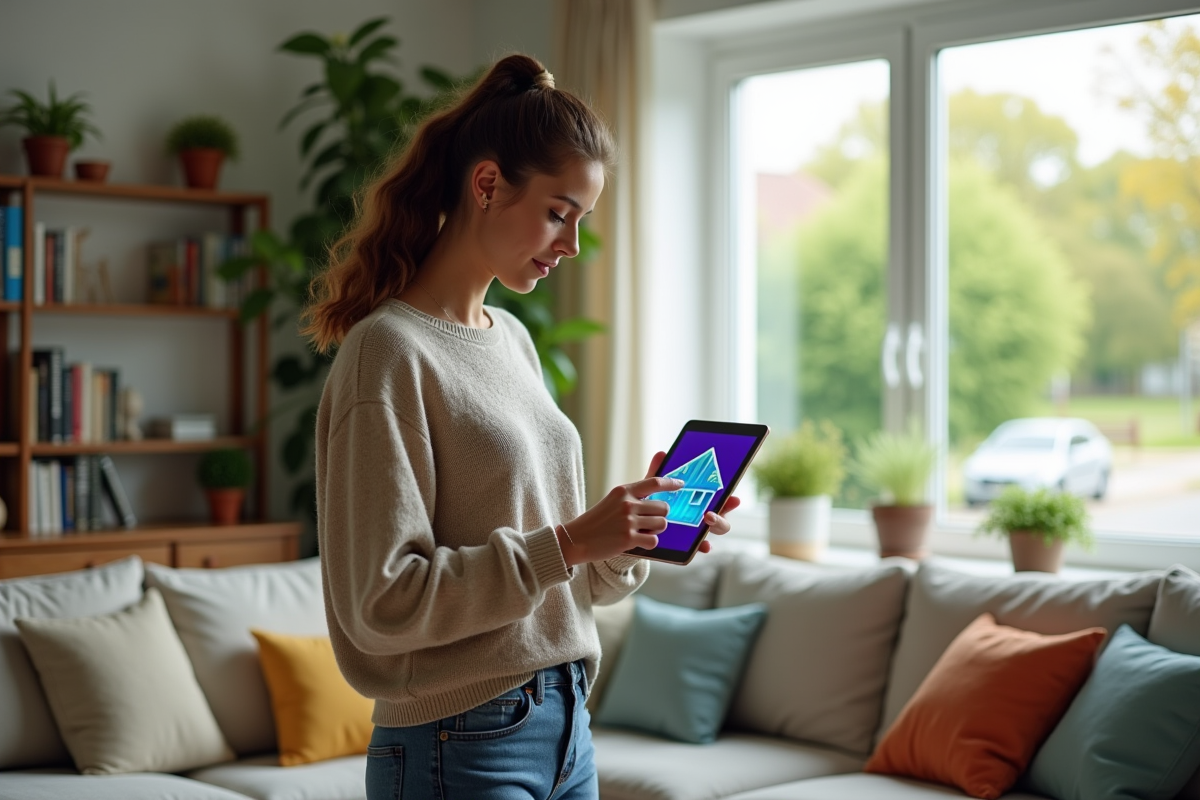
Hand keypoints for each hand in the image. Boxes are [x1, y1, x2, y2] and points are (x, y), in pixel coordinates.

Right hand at [558, 451, 682, 566]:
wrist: (577, 539)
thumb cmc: (599, 518)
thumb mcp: (615, 498)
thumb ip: (640, 486)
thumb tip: (662, 454)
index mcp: (623, 490)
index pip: (655, 482)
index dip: (672, 483)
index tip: (681, 484)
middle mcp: (627, 503)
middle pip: (664, 507)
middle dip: (661, 515)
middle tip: (648, 520)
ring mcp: (628, 521)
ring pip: (662, 524)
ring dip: (655, 530)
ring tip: (641, 531)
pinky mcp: (628, 539)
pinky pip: (654, 540)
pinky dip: (649, 542)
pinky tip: (637, 541)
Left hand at [639, 450, 739, 555]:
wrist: (642, 523)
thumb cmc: (654, 502)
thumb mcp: (655, 488)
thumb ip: (659, 473)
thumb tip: (662, 454)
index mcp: (701, 500)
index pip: (720, 498)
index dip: (729, 500)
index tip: (734, 498)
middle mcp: (705, 515)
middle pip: (722, 515)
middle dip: (722, 514)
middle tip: (711, 512)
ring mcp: (699, 530)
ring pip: (716, 529)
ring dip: (716, 525)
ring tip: (708, 520)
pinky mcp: (690, 543)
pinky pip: (700, 546)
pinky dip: (703, 546)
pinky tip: (704, 546)